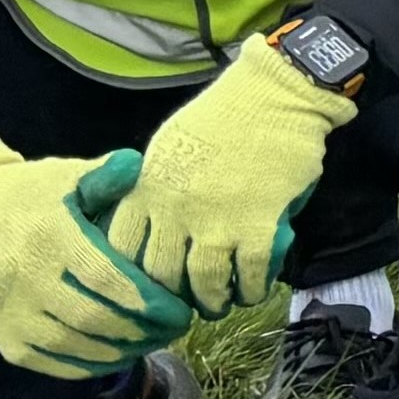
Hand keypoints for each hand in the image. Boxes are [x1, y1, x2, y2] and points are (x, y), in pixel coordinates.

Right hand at [0, 136, 189, 377]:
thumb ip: (105, 176)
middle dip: (141, 330)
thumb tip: (137, 164)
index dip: (147, 301)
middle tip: (174, 330)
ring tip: (151, 342)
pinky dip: (84, 365)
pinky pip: (45, 360)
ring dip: (118, 351)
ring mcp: (6, 310)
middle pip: (92, 317)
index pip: (106, 278)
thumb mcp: (66, 177)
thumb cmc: (29, 195)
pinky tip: (114, 356)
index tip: (180, 310)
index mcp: (50, 236)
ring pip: (69, 344)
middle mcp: (24, 277)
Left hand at [103, 38, 353, 317]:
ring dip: (212, 301)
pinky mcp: (259, 225)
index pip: (122, 249)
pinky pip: (252, 274)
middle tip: (181, 304)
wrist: (276, 94)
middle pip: (161, 275)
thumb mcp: (168, 146)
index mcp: (148, 190)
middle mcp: (175, 212)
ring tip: (219, 304)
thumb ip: (154, 188)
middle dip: (170, 297)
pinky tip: (254, 291)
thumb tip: (151, 224)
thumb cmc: (224, 114)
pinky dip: (252, 289)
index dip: (130, 274)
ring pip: (205, 283)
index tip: (143, 282)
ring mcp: (217, 221)